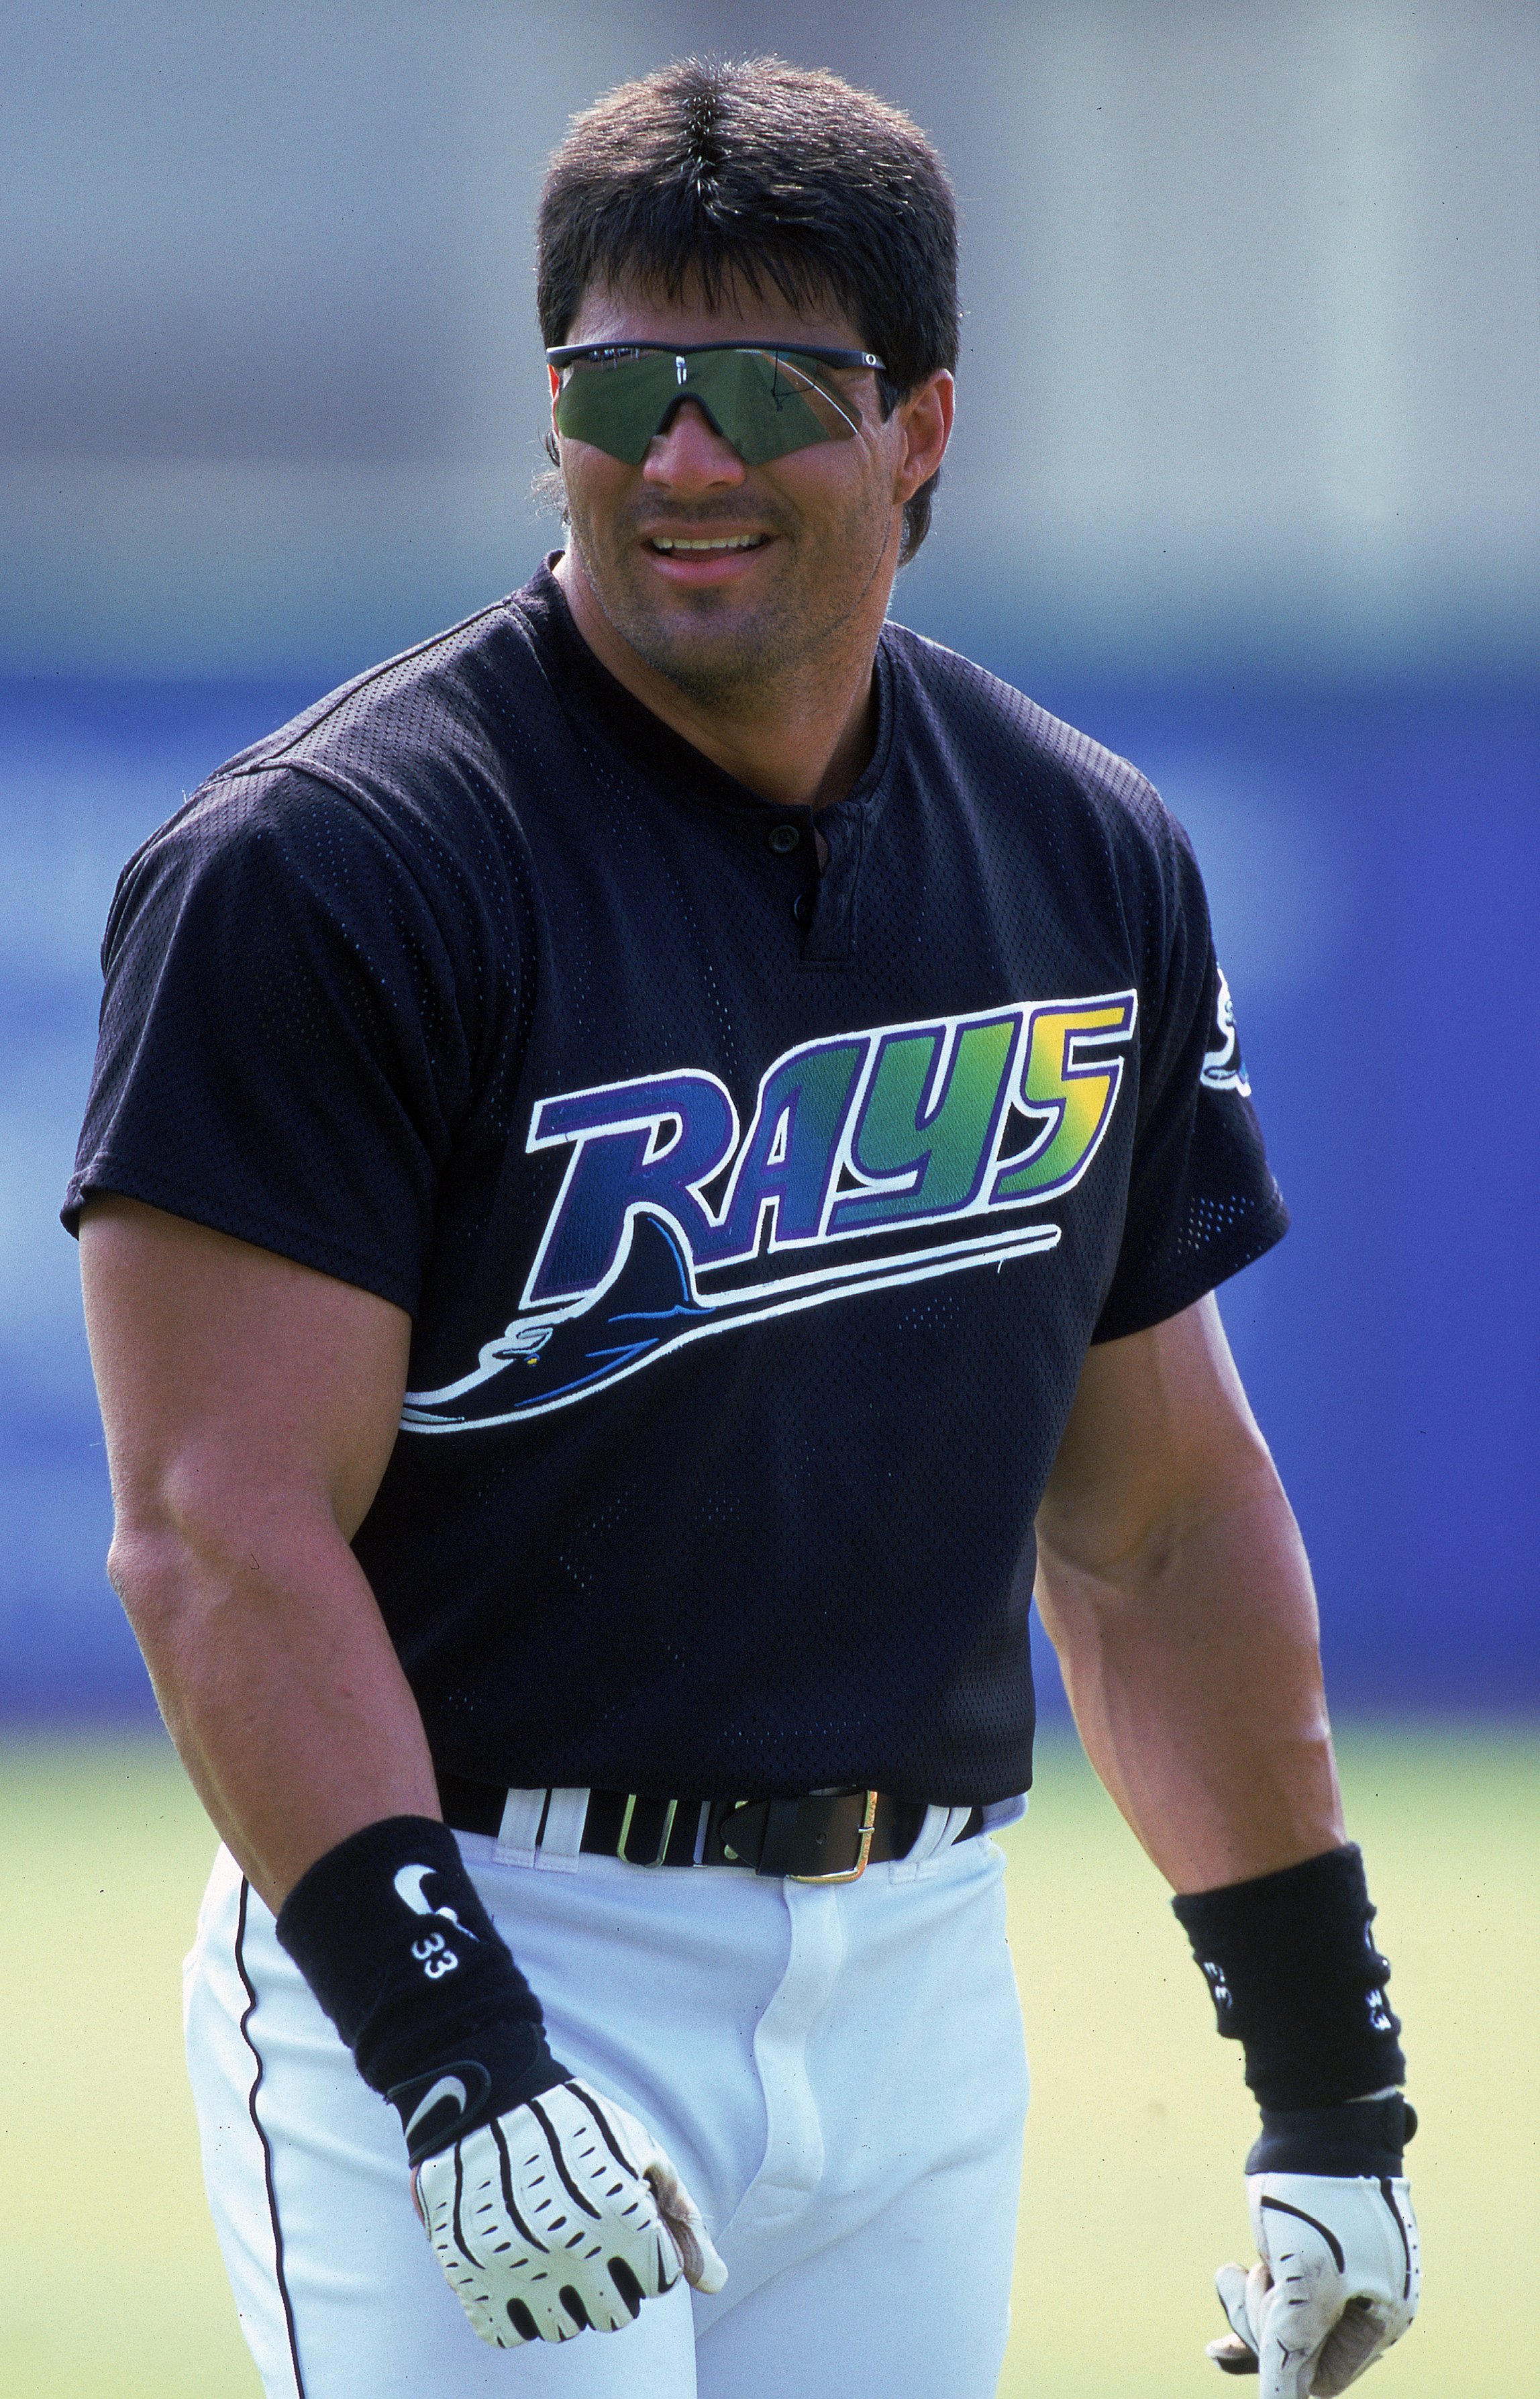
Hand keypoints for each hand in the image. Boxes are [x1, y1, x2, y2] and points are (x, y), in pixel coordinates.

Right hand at [412, 2077, 726, 2347]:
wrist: (489, 2094)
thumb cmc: (579, 2123)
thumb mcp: (642, 2152)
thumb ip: (681, 2219)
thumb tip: (714, 2282)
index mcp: (623, 2214)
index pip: (658, 2281)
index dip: (648, 2252)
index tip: (627, 2223)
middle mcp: (573, 2246)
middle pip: (614, 2314)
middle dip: (611, 2282)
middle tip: (590, 2240)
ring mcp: (517, 2264)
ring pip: (561, 2328)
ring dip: (564, 2299)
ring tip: (553, 2251)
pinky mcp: (469, 2272)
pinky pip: (505, 2331)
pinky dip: (514, 2311)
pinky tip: (517, 2269)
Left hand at [1207, 2172, 1419, 2395]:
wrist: (1315, 2120)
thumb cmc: (1317, 2203)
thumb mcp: (1303, 2286)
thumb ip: (1291, 2351)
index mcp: (1384, 2318)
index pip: (1321, 2377)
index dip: (1282, 2362)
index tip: (1253, 2329)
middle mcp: (1367, 2303)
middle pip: (1300, 2350)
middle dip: (1262, 2324)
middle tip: (1244, 2278)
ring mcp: (1339, 2276)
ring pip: (1283, 2321)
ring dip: (1250, 2303)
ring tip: (1233, 2270)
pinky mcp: (1310, 2253)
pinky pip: (1280, 2295)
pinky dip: (1250, 2295)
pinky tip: (1226, 2281)